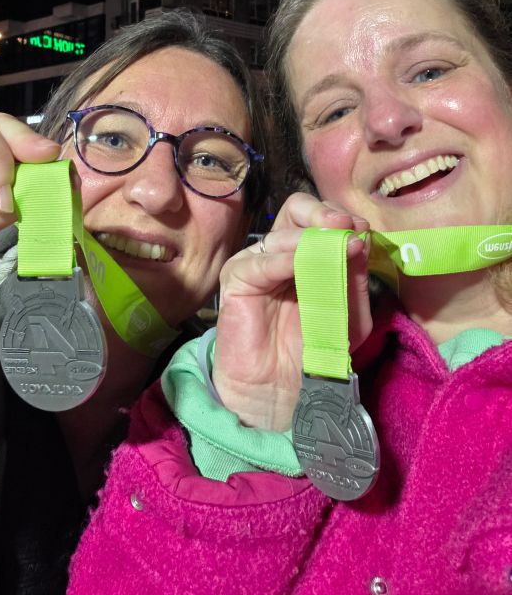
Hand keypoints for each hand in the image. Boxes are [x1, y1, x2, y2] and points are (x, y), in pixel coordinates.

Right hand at [213, 193, 371, 430]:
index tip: (363, 231)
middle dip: (323, 213)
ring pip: (282, 235)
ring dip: (312, 240)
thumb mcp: (350, 313)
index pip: (319, 217)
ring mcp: (257, 263)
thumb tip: (359, 238)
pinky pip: (260, 262)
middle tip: (344, 226)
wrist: (282, 390)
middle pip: (295, 209)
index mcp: (307, 253)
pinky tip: (304, 262)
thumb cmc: (314, 350)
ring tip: (336, 252)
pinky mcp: (237, 280)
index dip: (341, 218)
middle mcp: (280, 251)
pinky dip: (285, 259)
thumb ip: (355, 277)